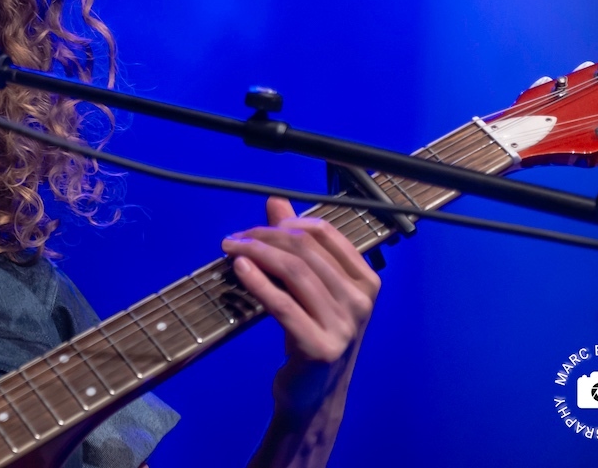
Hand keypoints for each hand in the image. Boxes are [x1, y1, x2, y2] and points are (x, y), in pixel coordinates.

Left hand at [222, 196, 379, 416]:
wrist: (314, 396)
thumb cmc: (313, 335)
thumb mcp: (310, 289)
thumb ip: (296, 245)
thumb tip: (276, 201)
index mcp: (367, 282)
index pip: (325, 234)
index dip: (288, 222)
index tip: (258, 225)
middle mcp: (361, 302)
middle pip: (306, 251)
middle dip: (264, 236)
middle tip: (234, 237)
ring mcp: (343, 327)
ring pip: (294, 272)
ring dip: (256, 252)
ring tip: (231, 247)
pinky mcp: (319, 348)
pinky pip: (283, 304)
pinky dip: (258, 281)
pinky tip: (239, 268)